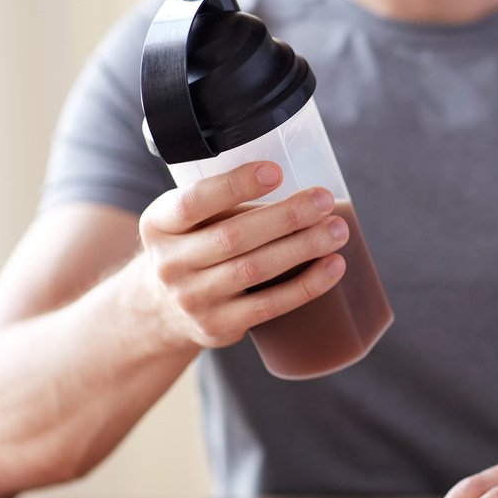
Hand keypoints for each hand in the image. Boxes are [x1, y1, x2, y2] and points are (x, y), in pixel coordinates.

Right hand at [138, 161, 348, 349]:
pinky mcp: (218, 326)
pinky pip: (269, 305)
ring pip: (255, 270)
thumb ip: (224, 201)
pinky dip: (307, 285)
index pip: (194, 201)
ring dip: (303, 248)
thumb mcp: (187, 220)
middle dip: (286, 216)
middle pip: (233, 236)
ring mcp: (192, 299)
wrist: (163, 311)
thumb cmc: (193, 247)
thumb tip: (300, 183)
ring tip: (338, 230)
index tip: (276, 171)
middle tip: (324, 200)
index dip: (235, 185)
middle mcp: (169, 263)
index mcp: (159, 223)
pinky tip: (333, 267)